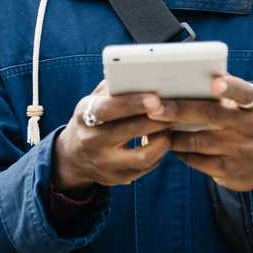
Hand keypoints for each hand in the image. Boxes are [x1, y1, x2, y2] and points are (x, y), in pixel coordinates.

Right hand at [52, 79, 173, 193]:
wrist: (74, 156)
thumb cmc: (93, 119)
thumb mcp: (94, 101)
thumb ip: (113, 88)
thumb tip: (141, 74)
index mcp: (84, 116)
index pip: (108, 109)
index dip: (132, 103)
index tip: (156, 99)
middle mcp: (91, 141)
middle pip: (130, 131)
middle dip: (158, 120)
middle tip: (178, 109)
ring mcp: (104, 163)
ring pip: (143, 156)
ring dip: (163, 140)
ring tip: (173, 126)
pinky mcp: (117, 179)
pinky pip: (146, 167)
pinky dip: (159, 153)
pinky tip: (164, 140)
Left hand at [149, 74, 252, 194]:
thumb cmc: (243, 124)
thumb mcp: (244, 108)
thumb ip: (223, 92)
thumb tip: (186, 73)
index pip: (243, 93)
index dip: (230, 87)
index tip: (215, 83)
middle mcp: (251, 127)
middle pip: (210, 115)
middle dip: (179, 110)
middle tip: (154, 107)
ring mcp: (241, 151)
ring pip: (198, 141)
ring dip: (171, 134)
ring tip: (150, 126)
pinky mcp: (230, 170)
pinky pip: (196, 160)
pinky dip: (178, 151)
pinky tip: (164, 144)